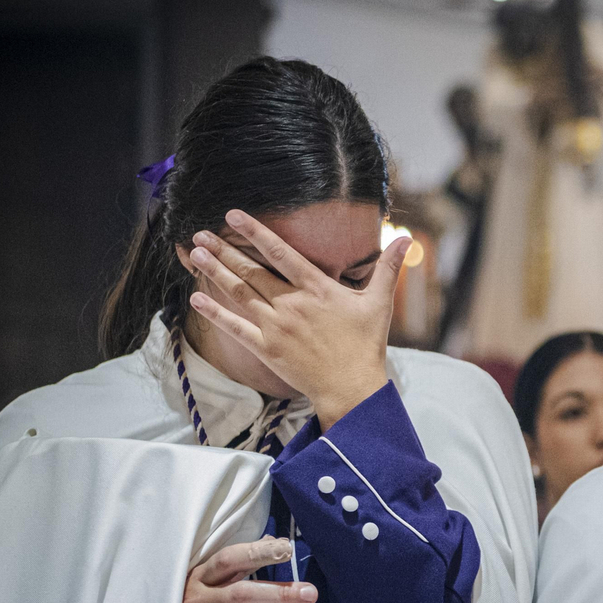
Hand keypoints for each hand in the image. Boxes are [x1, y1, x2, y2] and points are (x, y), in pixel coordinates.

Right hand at [176, 537, 318, 602]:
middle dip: (277, 593)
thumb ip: (237, 564)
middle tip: (311, 593)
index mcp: (197, 578)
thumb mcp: (201, 581)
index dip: (258, 553)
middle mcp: (193, 602)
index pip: (229, 560)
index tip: (287, 549)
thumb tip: (276, 540)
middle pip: (240, 595)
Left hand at [186, 209, 409, 426]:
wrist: (352, 388)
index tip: (234, 214)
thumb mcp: (379, 303)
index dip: (256, 231)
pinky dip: (214, 312)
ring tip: (194, 254)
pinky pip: (234, 328)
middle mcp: (292, 304)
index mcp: (317, 289)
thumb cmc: (366, 345)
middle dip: (224, 249)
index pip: (280, 253)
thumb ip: (387, 268)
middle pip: (251, 270)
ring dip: (214, 272)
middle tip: (200, 232)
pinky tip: (195, 299)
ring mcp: (276, 327)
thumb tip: (407, 238)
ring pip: (239, 293)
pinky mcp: (266, 349)